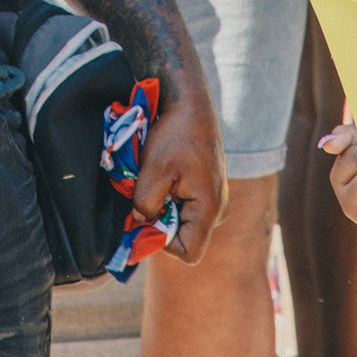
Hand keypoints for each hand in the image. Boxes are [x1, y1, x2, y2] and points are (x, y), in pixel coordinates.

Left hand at [133, 91, 226, 264]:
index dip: (163, 242)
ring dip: (164, 207)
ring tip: (155, 178)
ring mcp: (215, 199)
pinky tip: (164, 173)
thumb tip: (139, 222)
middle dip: (161, 222)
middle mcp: (218, 209)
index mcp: (210, 209)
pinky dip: (170, 195)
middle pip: (185, 237)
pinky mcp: (208, 188)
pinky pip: (186, 205)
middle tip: (145, 193)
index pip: (188, 253)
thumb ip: (145, 204)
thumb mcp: (153, 170)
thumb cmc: (175, 134)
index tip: (146, 216)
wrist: (191, 103)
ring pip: (183, 220)